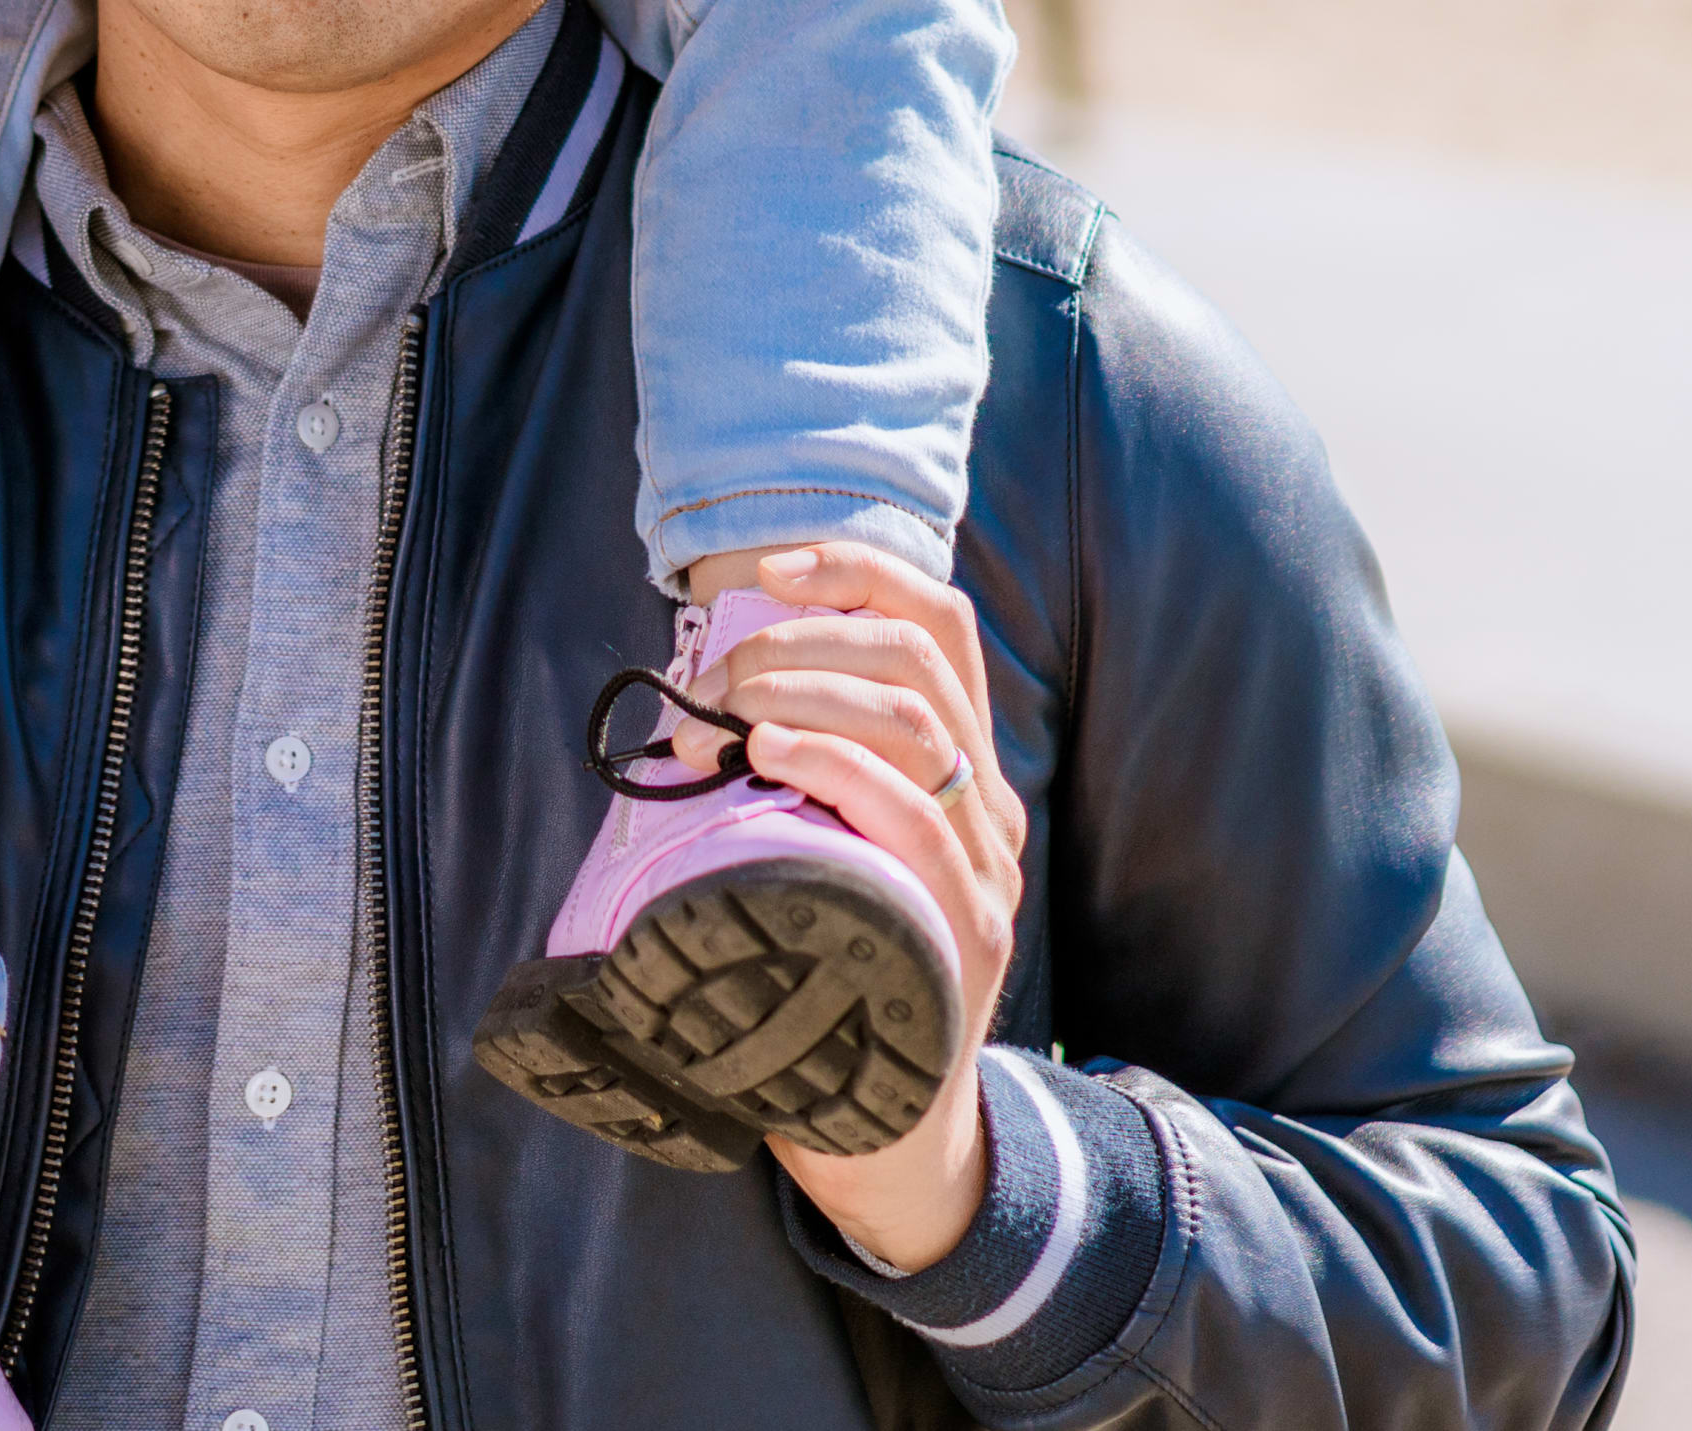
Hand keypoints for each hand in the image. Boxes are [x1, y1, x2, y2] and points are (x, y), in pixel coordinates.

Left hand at [701, 543, 1026, 1273]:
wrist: (881, 1121)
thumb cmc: (827, 951)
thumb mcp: (819, 833)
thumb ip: (795, 757)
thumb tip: (701, 674)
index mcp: (959, 763)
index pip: (937, 623)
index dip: (856, 572)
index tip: (769, 571)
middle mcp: (989, 804)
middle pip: (914, 661)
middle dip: (800, 645)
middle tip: (716, 682)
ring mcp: (989, 870)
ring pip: (915, 725)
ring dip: (803, 696)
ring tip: (729, 719)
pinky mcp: (972, 934)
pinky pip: (918, 822)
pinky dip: (839, 768)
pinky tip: (772, 758)